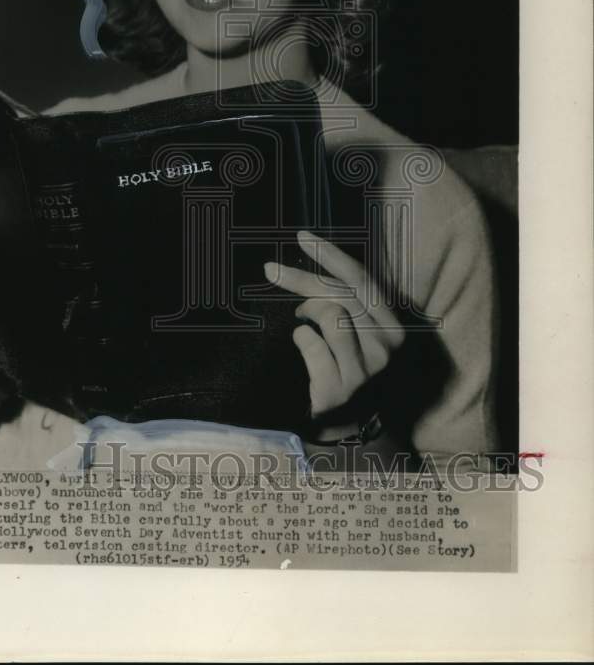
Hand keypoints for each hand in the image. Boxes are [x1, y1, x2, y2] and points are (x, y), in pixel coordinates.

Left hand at [264, 230, 404, 416]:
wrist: (345, 427)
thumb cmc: (344, 367)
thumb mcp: (354, 331)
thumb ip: (342, 301)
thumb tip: (303, 261)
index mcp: (393, 325)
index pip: (361, 280)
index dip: (331, 255)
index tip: (302, 236)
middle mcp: (388, 346)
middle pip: (340, 295)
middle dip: (302, 279)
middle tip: (271, 270)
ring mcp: (367, 369)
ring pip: (330, 316)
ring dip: (306, 316)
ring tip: (300, 325)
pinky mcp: (341, 388)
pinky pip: (313, 344)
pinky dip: (300, 340)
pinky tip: (301, 348)